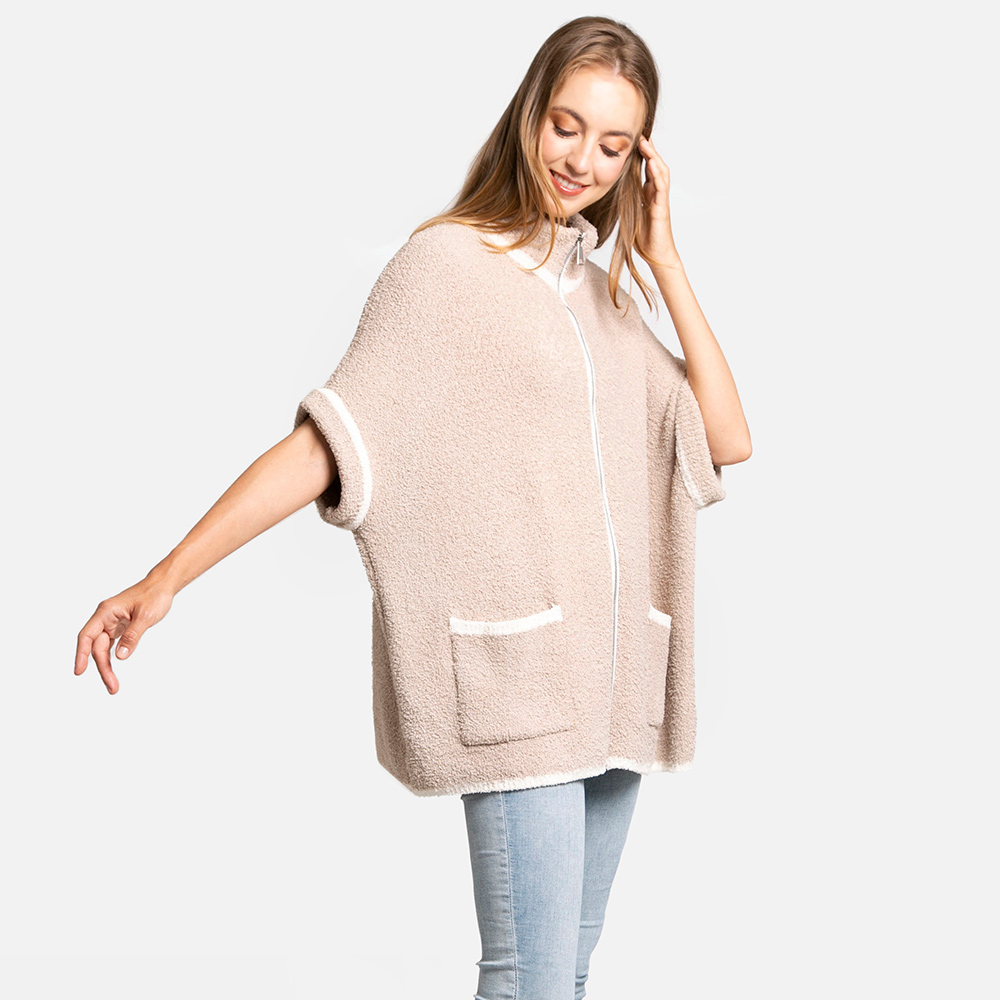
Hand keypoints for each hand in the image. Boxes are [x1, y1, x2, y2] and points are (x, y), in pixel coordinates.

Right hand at [75, 577, 174, 693]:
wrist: (163, 586)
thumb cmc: (154, 595)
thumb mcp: (145, 616)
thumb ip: (132, 636)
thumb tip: (120, 656)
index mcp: (106, 611)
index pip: (87, 635)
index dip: (81, 654)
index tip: (79, 672)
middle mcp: (106, 618)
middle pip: (97, 646)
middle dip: (103, 667)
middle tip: (112, 687)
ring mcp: (112, 623)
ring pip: (104, 648)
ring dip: (107, 666)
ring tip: (113, 685)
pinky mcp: (120, 627)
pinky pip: (112, 645)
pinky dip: (112, 657)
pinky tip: (112, 670)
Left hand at [637, 135, 681, 269]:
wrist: (657, 255)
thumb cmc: (646, 238)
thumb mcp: (631, 215)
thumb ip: (628, 201)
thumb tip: (616, 191)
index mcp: (649, 195)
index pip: (646, 170)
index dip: (642, 155)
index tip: (633, 140)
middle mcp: (656, 194)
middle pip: (655, 166)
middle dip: (649, 150)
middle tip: (641, 134)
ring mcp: (661, 200)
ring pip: (660, 172)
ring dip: (654, 156)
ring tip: (646, 142)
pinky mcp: (662, 208)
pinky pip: (662, 187)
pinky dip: (658, 173)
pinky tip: (652, 163)